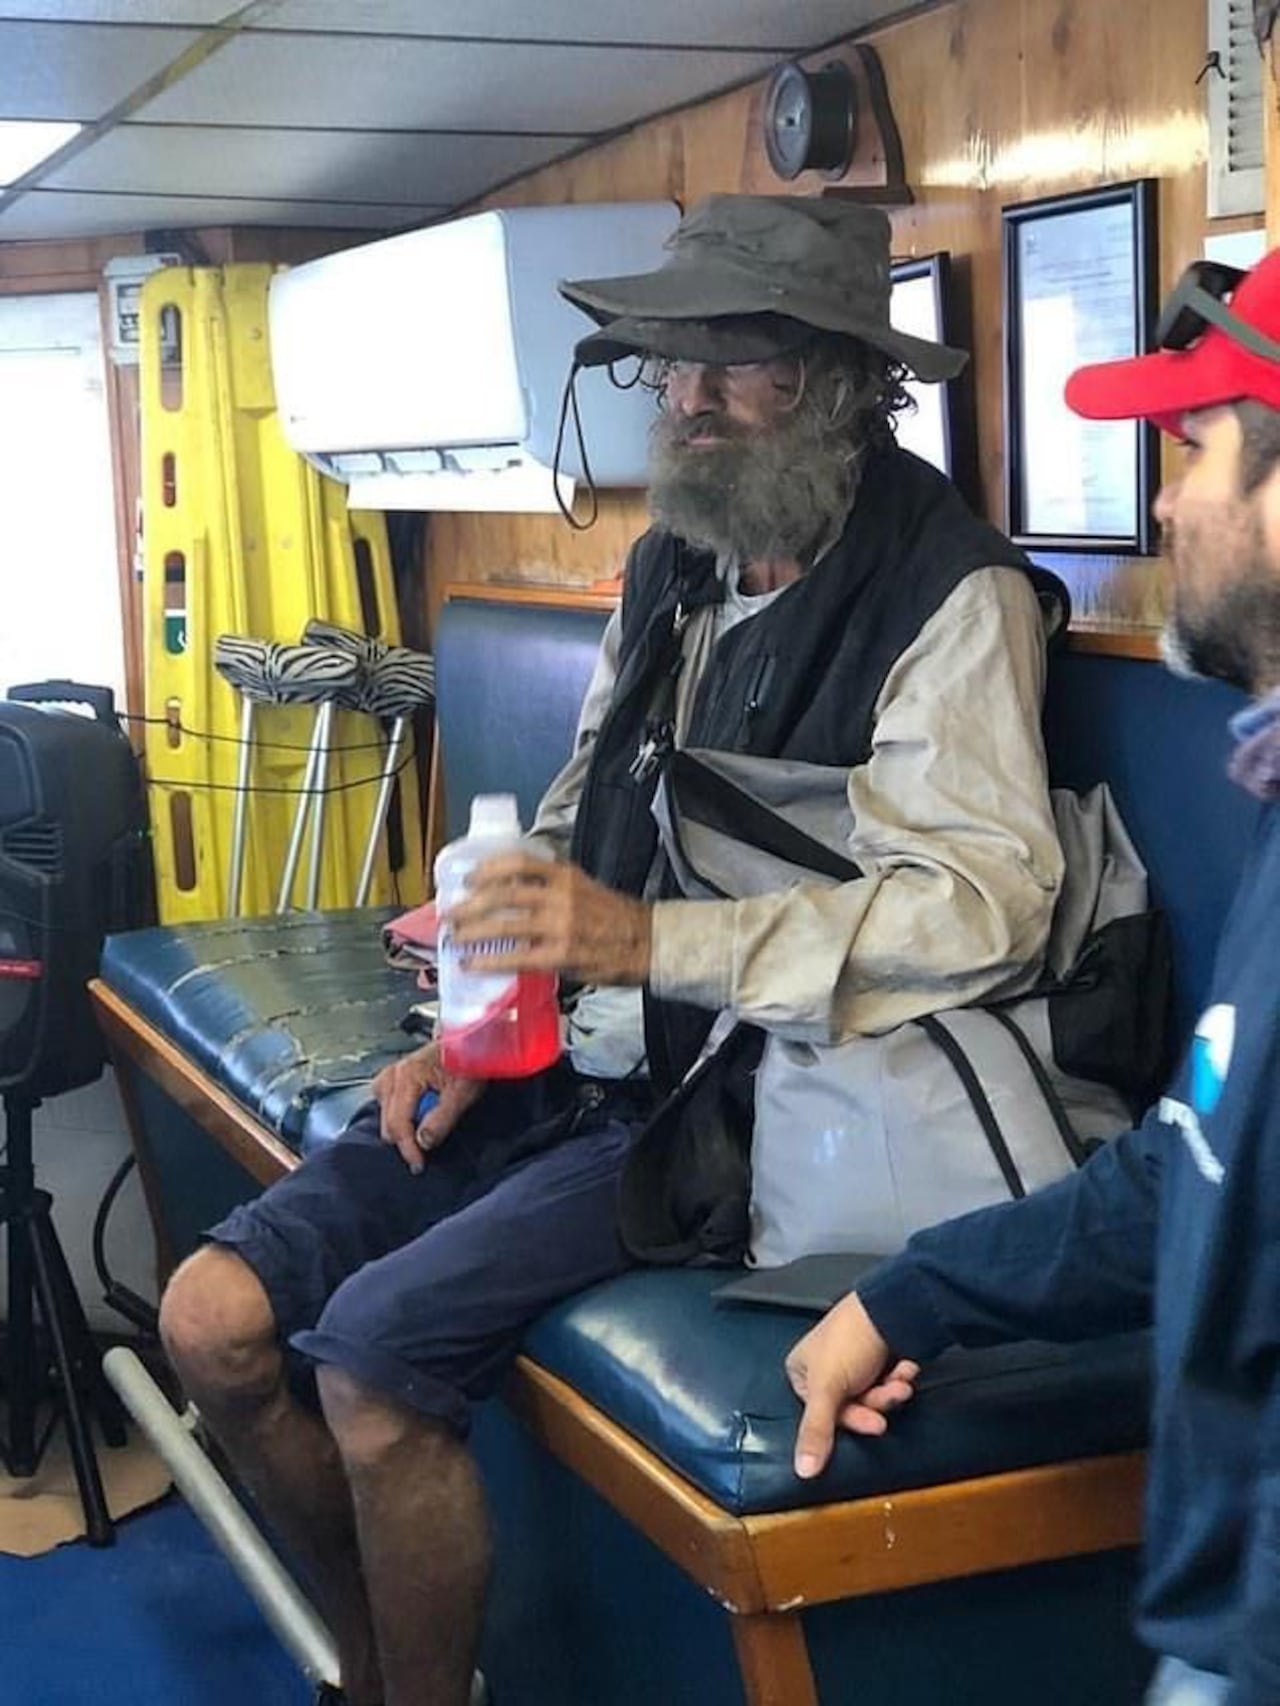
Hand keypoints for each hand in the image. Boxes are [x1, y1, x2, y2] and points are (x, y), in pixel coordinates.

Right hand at [370, 1041, 485, 1173]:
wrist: (468, 1045)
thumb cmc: (468, 1063)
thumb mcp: (462, 1094)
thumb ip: (442, 1119)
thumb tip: (423, 1142)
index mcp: (408, 1074)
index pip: (398, 1123)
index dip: (408, 1148)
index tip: (418, 1165)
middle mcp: (392, 1074)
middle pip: (387, 1123)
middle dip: (405, 1141)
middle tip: (424, 1155)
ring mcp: (389, 1076)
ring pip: (384, 1118)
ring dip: (402, 1130)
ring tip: (424, 1132)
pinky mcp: (390, 1080)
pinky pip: (386, 1108)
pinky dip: (399, 1119)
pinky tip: (416, 1119)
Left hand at [446, 853, 651, 985]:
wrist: (646, 942)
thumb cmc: (614, 918)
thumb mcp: (583, 887)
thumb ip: (551, 887)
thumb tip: (511, 895)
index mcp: (565, 874)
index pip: (519, 863)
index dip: (488, 868)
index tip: (468, 877)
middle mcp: (560, 895)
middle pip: (503, 894)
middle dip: (470, 905)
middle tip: (451, 914)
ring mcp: (560, 925)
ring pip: (504, 924)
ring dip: (473, 932)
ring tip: (455, 939)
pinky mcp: (561, 953)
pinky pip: (517, 957)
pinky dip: (490, 961)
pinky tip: (474, 964)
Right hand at [785, 1292, 920, 1478]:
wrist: (892, 1306)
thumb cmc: (849, 1339)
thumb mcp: (827, 1388)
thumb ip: (815, 1430)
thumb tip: (802, 1471)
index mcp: (802, 1370)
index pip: (822, 1413)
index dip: (851, 1418)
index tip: (874, 1422)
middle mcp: (825, 1367)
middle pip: (851, 1406)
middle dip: (877, 1402)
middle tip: (893, 1394)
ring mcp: (852, 1363)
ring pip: (872, 1396)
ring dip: (891, 1390)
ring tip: (902, 1379)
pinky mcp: (876, 1358)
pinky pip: (885, 1381)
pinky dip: (898, 1377)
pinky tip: (906, 1367)